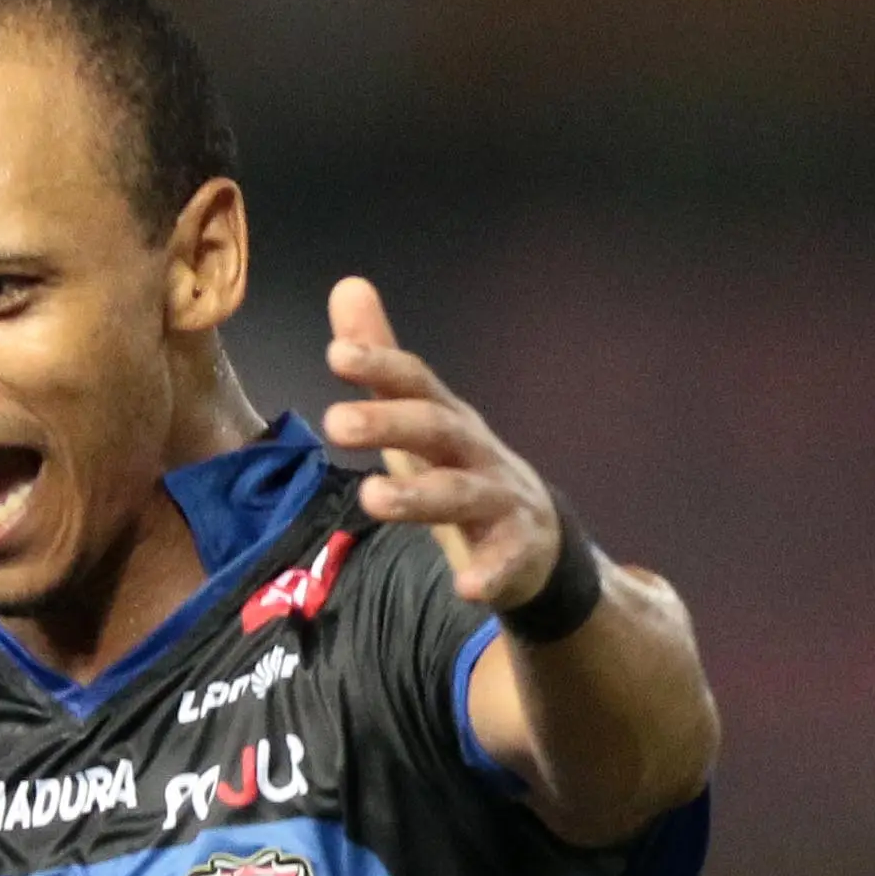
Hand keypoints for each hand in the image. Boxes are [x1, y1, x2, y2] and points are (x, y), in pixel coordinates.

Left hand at [320, 276, 566, 612]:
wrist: (540, 539)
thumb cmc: (463, 470)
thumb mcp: (421, 419)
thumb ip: (383, 364)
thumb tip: (347, 286)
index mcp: (449, 420)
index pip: (417, 383)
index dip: (382, 366)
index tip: (337, 355)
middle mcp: (477, 452)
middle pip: (438, 430)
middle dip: (390, 423)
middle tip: (334, 424)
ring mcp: (503, 500)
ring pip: (463, 495)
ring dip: (419, 496)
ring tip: (370, 498)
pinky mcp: (520, 551)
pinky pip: (505, 564)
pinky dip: (490, 574)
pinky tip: (466, 589)